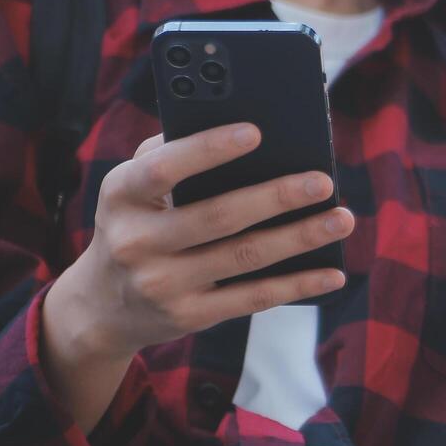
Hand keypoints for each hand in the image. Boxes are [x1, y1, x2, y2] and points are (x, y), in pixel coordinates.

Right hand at [49, 123, 352, 361]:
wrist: (103, 304)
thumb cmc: (136, 223)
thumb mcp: (132, 188)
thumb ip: (170, 155)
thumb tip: (238, 129)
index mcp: (120, 195)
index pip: (162, 169)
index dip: (208, 150)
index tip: (255, 132)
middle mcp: (136, 241)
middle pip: (218, 216)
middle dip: (277, 197)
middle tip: (323, 181)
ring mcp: (163, 284)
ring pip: (245, 256)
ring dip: (300, 238)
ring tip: (342, 218)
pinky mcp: (190, 316)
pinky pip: (253, 297)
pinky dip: (298, 285)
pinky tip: (332, 273)